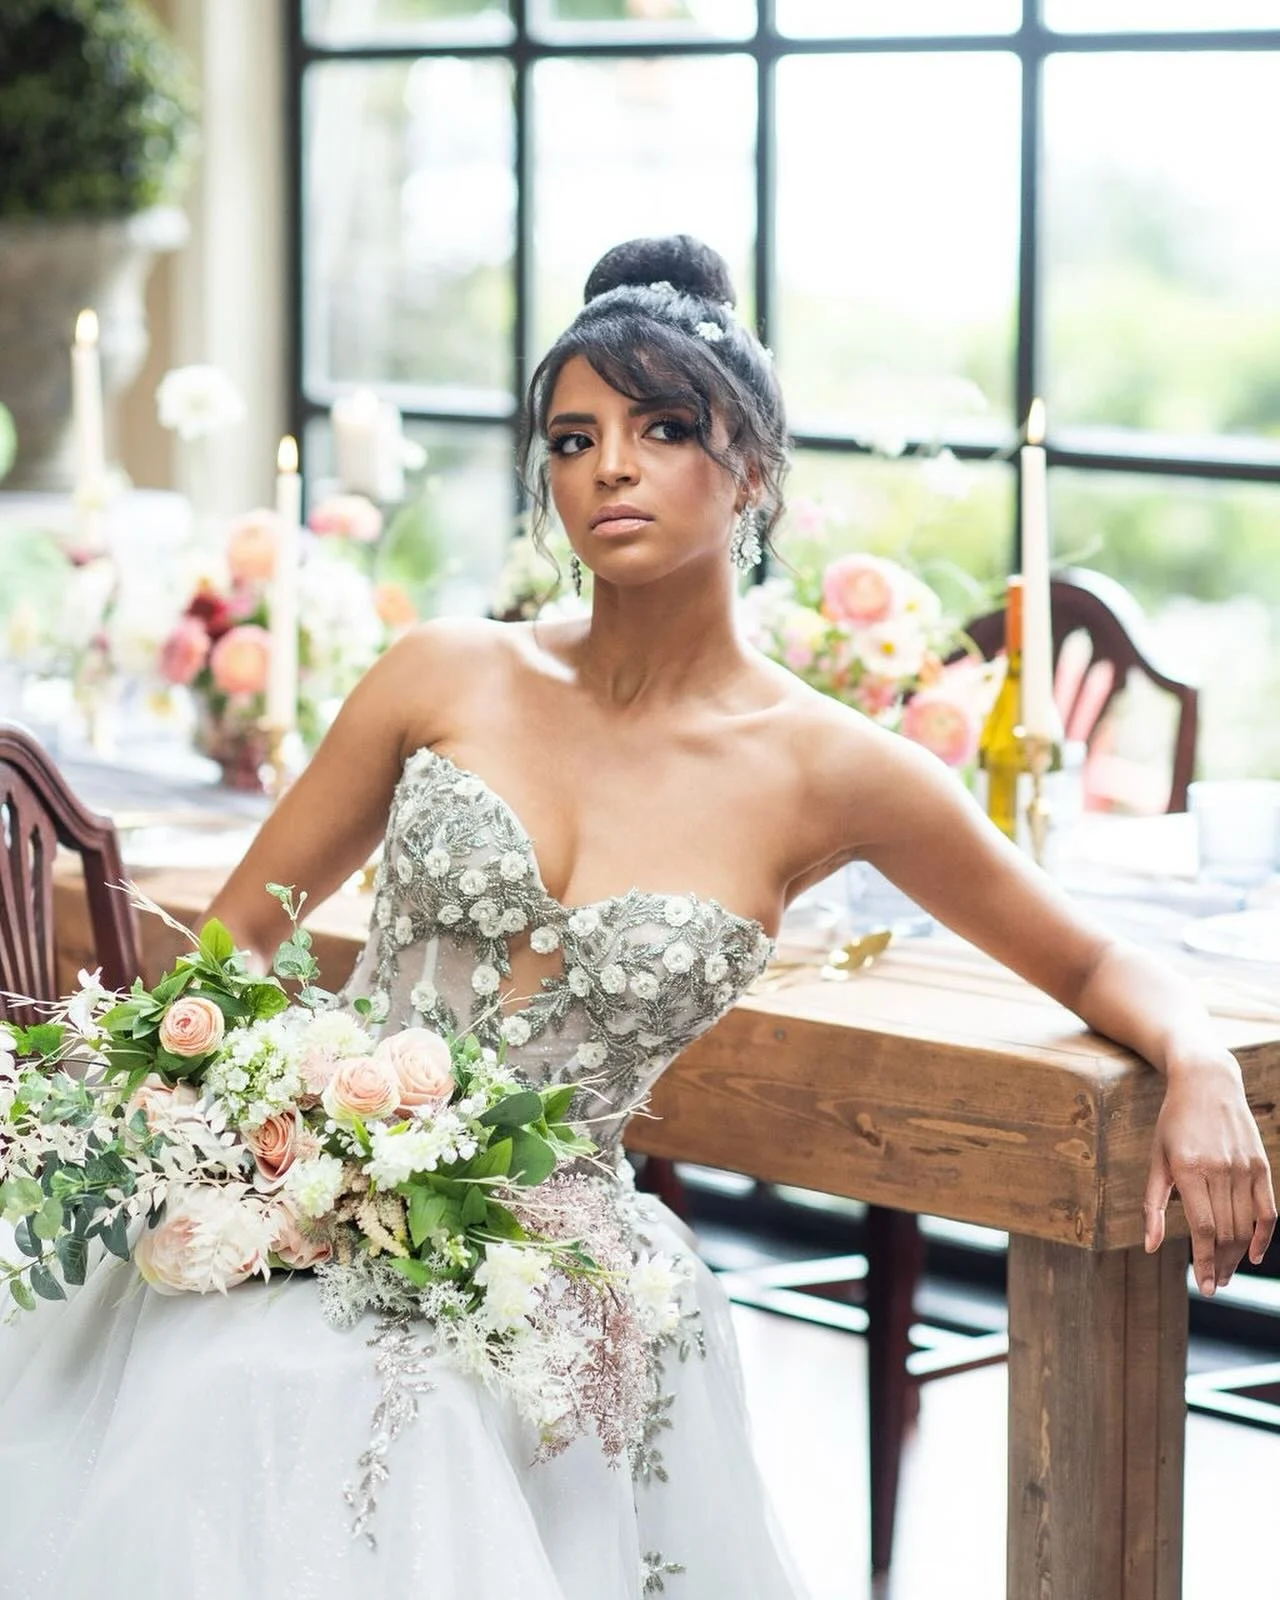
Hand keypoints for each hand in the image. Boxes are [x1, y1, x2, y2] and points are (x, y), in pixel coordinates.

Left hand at [1144, 1056, 1275, 1294]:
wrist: (1206, 1082)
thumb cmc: (1173, 1123)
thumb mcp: (1156, 1159)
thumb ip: (1153, 1205)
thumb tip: (1150, 1246)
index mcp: (1189, 1169)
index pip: (1202, 1229)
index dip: (1203, 1261)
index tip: (1203, 1286)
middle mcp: (1220, 1170)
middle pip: (1225, 1232)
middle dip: (1219, 1265)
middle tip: (1214, 1285)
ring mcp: (1244, 1167)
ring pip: (1245, 1226)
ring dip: (1237, 1255)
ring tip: (1227, 1273)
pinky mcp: (1261, 1165)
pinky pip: (1267, 1210)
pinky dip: (1264, 1236)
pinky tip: (1255, 1255)